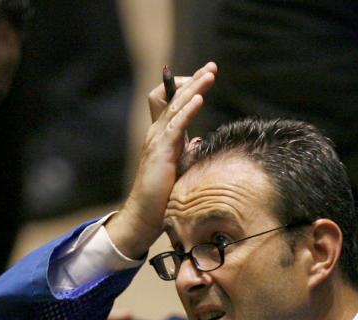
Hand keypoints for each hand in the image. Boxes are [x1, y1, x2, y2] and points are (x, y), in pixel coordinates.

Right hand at [107, 62, 217, 260]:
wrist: (146, 215)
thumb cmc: (164, 196)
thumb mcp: (181, 167)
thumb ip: (188, 151)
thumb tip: (200, 141)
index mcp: (163, 135)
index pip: (174, 102)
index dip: (188, 88)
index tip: (206, 77)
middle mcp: (158, 132)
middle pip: (175, 97)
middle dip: (194, 79)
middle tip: (211, 67)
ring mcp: (157, 140)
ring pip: (176, 105)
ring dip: (194, 88)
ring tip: (209, 75)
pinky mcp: (160, 151)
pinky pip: (175, 124)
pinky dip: (188, 110)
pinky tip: (200, 98)